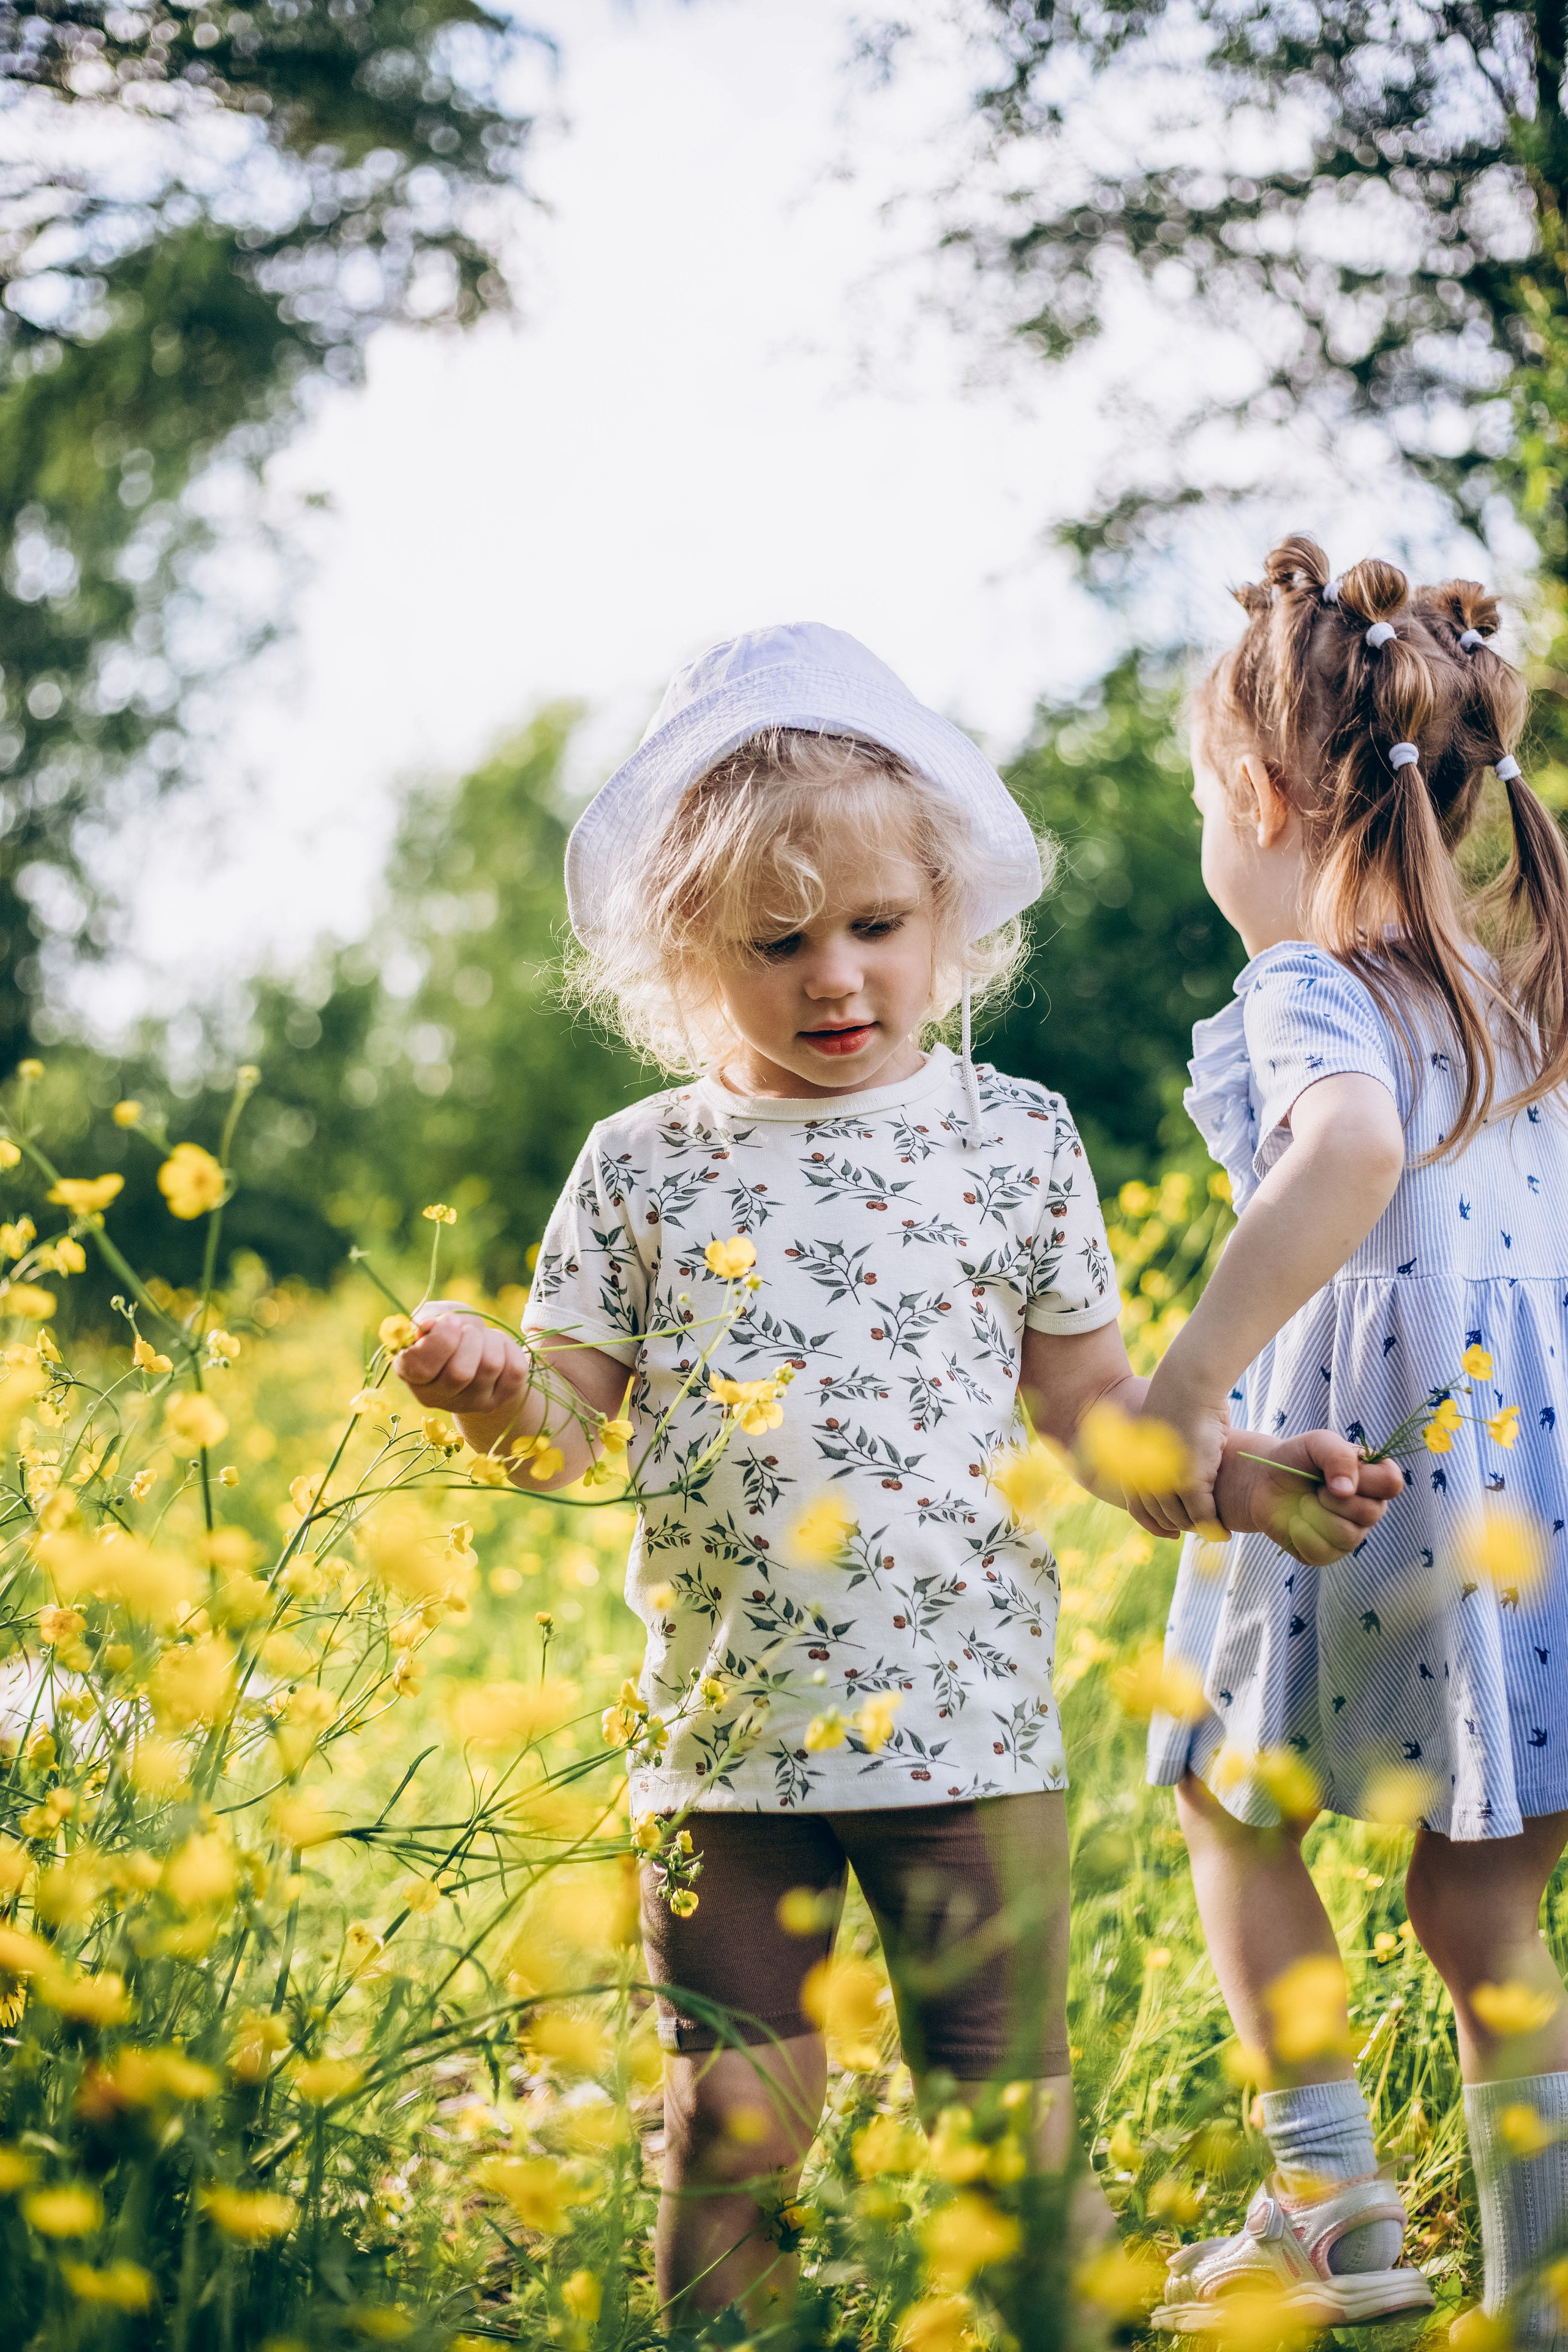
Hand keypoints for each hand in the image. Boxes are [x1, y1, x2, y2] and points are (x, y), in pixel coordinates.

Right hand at [394, 1301, 531, 1420]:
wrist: (477, 1349)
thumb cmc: (450, 1331)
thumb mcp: (435, 1317)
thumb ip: (427, 1317)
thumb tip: (430, 1325)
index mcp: (411, 1374)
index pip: (422, 1368)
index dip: (440, 1340)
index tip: (451, 1320)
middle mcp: (437, 1396)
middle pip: (460, 1373)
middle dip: (470, 1339)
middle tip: (468, 1330)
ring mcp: (470, 1403)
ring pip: (490, 1367)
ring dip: (490, 1341)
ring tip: (483, 1337)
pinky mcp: (499, 1400)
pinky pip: (515, 1371)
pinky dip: (510, 1349)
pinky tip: (499, 1349)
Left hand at [1135, 1372, 1230, 1538]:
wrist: (1189, 1382)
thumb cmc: (1180, 1398)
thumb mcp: (1165, 1429)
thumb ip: (1165, 1452)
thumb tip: (1175, 1461)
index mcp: (1134, 1465)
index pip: (1136, 1507)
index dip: (1153, 1524)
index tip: (1170, 1534)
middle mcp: (1145, 1476)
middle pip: (1159, 1516)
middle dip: (1179, 1528)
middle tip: (1200, 1532)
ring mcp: (1166, 1480)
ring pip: (1181, 1519)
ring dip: (1198, 1528)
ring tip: (1215, 1530)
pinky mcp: (1190, 1480)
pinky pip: (1202, 1514)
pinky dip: (1214, 1526)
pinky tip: (1224, 1531)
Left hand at [1216, 1429, 1403, 1565]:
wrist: (1264, 1481)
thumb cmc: (1296, 1458)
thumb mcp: (1316, 1442)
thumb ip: (1337, 1455)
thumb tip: (1347, 1490)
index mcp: (1375, 1478)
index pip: (1392, 1483)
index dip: (1364, 1480)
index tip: (1334, 1473)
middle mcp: (1370, 1508)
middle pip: (1370, 1513)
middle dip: (1332, 1498)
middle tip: (1315, 1488)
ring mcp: (1352, 1533)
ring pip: (1347, 1536)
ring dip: (1315, 1515)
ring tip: (1303, 1503)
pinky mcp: (1328, 1553)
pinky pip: (1323, 1553)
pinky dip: (1302, 1534)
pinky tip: (1295, 1522)